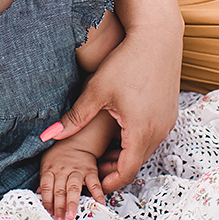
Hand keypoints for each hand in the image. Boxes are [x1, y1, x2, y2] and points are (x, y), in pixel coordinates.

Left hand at [38, 140, 105, 219]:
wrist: (77, 140)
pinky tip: (99, 205)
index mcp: (50, 169)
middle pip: (59, 190)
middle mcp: (63, 170)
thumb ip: (45, 181)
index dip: (46, 200)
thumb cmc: (60, 155)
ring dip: (72, 203)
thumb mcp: (47, 164)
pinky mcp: (90, 171)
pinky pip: (94, 184)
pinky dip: (97, 195)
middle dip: (58, 207)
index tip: (47, 213)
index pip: (46, 186)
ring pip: (73, 188)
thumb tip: (38, 195)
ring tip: (71, 216)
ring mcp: (77, 170)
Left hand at [48, 24, 179, 191]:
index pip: (127, 172)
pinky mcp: (169, 112)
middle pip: (136, 163)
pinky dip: (136, 141)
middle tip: (94, 166)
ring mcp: (167, 122)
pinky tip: (119, 130)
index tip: (95, 182)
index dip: (110, 181)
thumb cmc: (127, 61)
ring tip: (104, 149)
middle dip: (115, 169)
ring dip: (126, 155)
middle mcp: (159, 130)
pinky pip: (152, 136)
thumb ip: (74, 119)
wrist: (157, 37)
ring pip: (145, 150)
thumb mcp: (96, 91)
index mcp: (141, 130)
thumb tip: (48, 136)